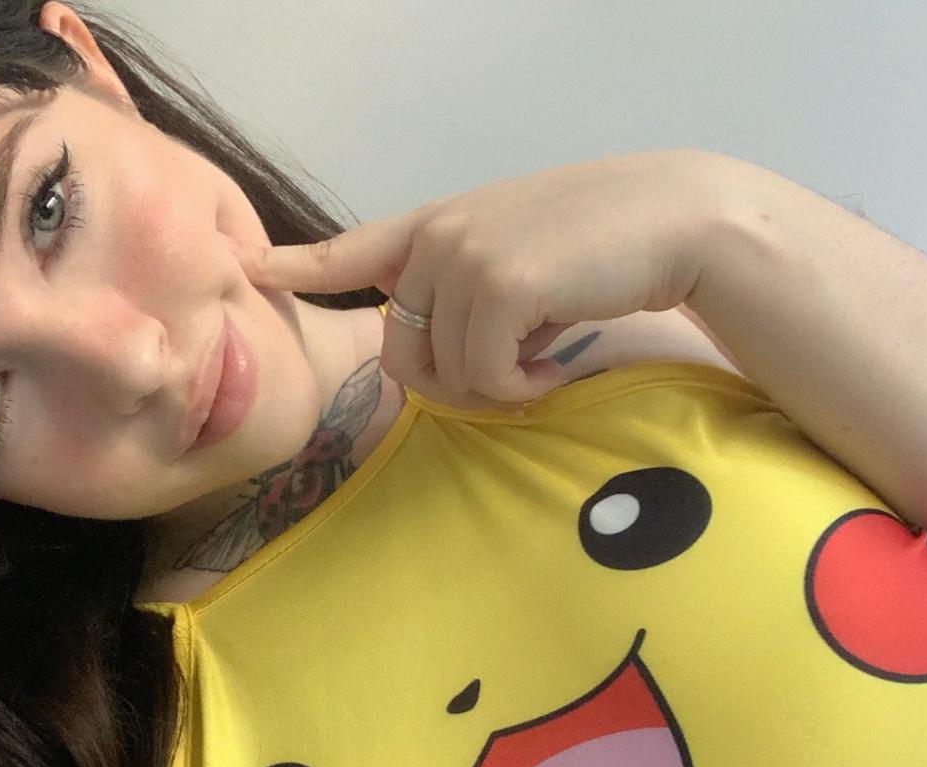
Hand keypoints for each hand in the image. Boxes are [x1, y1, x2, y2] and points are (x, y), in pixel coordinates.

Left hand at [230, 149, 734, 410]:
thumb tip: (424, 348)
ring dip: (493, 387)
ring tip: (542, 357)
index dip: (298, 265)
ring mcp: (462, 255)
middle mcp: (437, 236)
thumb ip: (461, 285)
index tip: (250, 269)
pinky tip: (555, 359)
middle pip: (400, 353)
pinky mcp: (496, 282)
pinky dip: (520, 386)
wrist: (676, 220)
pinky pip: (482, 376)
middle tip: (510, 376)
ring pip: (441, 372)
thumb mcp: (517, 256)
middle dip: (451, 384)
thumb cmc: (603, 247)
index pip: (352, 249)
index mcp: (437, 225)